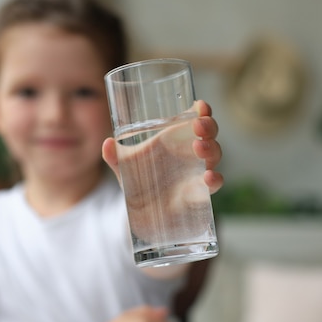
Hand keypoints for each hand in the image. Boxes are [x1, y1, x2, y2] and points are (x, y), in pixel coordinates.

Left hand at [102, 100, 223, 193]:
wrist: (140, 215)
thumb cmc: (137, 183)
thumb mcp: (124, 168)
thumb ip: (115, 157)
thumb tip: (107, 143)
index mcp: (176, 140)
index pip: (196, 119)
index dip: (202, 111)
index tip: (200, 106)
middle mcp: (191, 154)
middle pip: (209, 134)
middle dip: (209, 126)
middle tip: (199, 126)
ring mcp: (197, 172)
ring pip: (214, 156)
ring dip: (211, 149)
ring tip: (199, 147)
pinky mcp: (199, 193)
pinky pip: (213, 184)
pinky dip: (214, 180)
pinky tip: (208, 177)